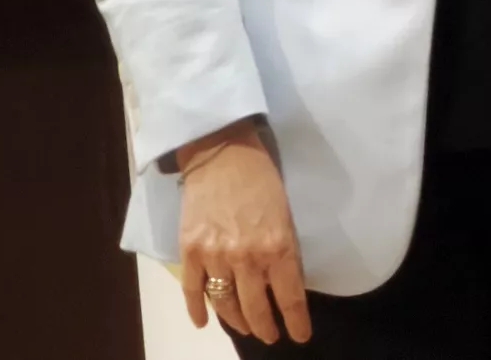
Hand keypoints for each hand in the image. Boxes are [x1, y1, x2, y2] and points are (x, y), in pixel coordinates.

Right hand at [176, 119, 311, 343]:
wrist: (221, 153)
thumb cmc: (262, 180)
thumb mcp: (287, 215)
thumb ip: (285, 251)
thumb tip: (285, 283)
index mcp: (279, 247)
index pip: (290, 297)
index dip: (296, 322)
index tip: (300, 336)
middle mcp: (247, 258)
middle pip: (257, 308)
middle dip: (267, 327)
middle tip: (271, 336)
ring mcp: (215, 257)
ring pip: (226, 304)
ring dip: (237, 322)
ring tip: (246, 328)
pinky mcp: (190, 251)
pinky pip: (193, 291)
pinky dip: (198, 311)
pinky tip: (204, 323)